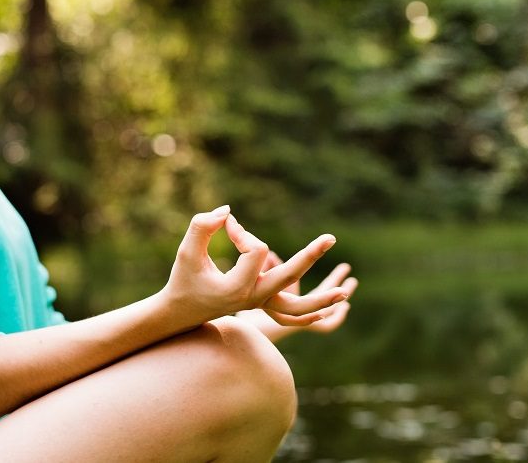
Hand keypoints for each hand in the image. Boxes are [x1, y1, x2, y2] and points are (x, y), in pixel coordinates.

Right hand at [159, 206, 345, 329]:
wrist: (181, 312)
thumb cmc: (183, 279)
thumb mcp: (186, 251)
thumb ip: (202, 226)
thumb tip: (228, 212)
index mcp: (236, 289)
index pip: (254, 251)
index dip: (243, 233)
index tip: (228, 224)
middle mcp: (252, 299)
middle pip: (288, 278)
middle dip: (310, 256)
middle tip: (330, 238)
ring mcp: (260, 305)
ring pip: (297, 308)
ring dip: (321, 299)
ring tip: (346, 291)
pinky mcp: (263, 305)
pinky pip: (292, 315)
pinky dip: (309, 312)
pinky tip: (329, 308)